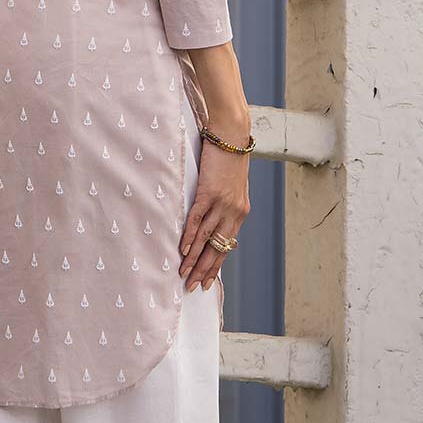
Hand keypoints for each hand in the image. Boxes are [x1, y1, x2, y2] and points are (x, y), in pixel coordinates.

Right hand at [179, 138, 249, 292]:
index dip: (216, 266)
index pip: (226, 246)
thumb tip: (211, 220)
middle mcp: (234, 212)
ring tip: (184, 274)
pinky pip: (198, 219)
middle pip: (217, 248)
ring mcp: (222, 203)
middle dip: (204, 270)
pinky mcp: (209, 192)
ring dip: (194, 258)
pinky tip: (183, 249)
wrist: (230, 135)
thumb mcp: (231, 186)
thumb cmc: (228, 158)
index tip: (207, 282)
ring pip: (207, 238)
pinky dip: (190, 236)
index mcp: (240, 212)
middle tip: (192, 287)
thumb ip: (223, 205)